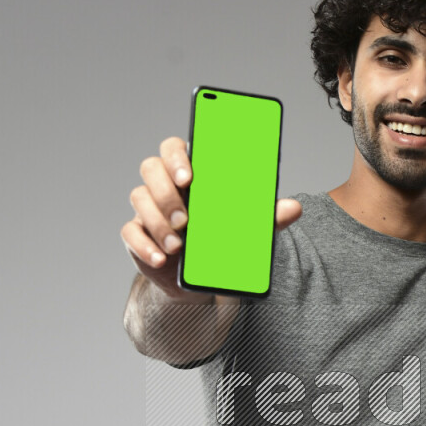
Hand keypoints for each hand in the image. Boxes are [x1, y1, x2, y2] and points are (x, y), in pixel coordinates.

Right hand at [120, 135, 301, 299]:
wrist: (201, 278)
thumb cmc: (222, 239)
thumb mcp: (248, 228)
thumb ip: (267, 216)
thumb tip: (294, 208)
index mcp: (189, 173)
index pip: (174, 148)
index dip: (177, 156)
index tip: (190, 176)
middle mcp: (164, 185)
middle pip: (151, 168)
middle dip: (166, 191)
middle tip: (186, 218)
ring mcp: (148, 209)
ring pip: (139, 198)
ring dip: (159, 221)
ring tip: (180, 245)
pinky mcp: (137, 235)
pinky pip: (130, 233)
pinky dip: (145, 246)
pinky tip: (162, 258)